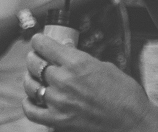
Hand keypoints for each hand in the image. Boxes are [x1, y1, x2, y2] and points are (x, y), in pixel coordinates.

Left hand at [23, 33, 157, 130]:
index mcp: (76, 63)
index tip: (39, 43)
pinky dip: (29, 104)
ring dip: (31, 80)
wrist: (135, 125)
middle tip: (39, 60)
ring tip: (37, 80)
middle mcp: (64, 80)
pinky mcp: (58, 120)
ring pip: (29, 84)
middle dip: (35, 58)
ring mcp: (59, 101)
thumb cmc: (126, 96)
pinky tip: (34, 99)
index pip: (42, 44)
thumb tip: (65, 49)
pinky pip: (31, 110)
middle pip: (33, 62)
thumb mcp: (105, 67)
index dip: (39, 41)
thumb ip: (81, 59)